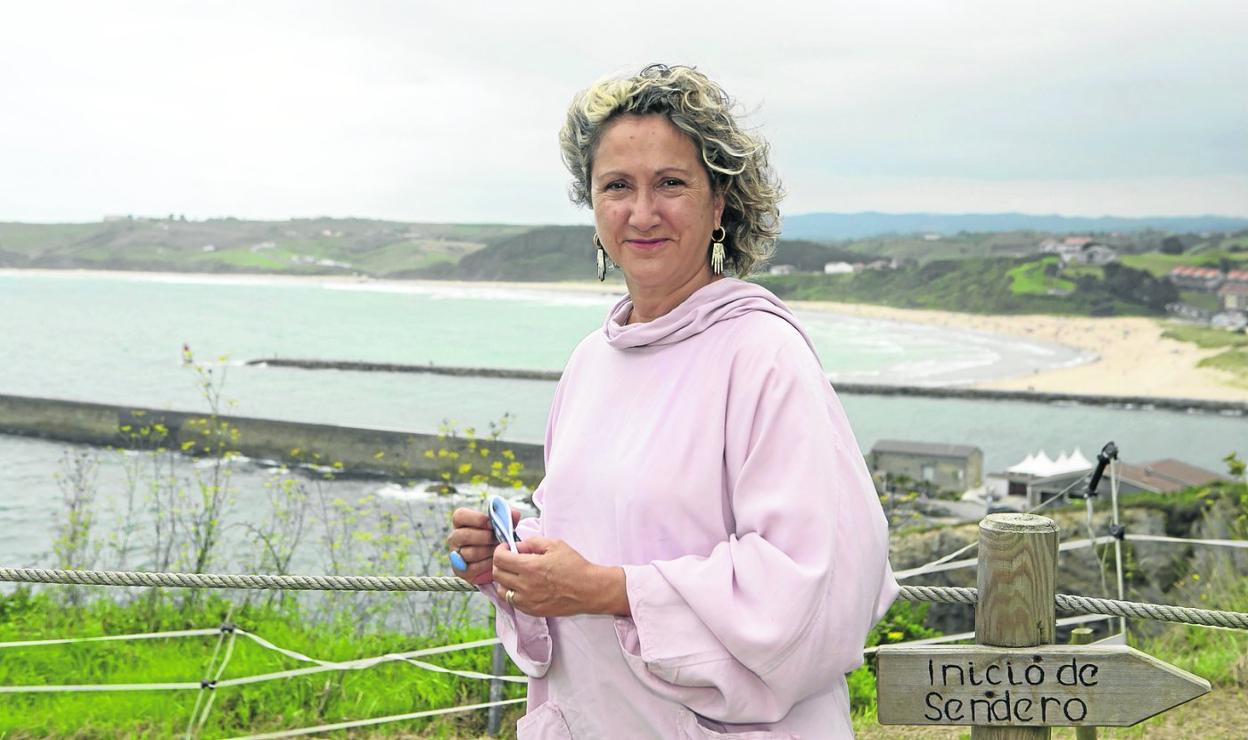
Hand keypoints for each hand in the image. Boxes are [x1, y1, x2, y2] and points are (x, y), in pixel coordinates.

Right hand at [446, 506, 519, 585]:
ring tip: (499, 550)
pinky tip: (495, 562)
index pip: (460, 515)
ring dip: (487, 552)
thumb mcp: (504, 524)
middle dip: (484, 537)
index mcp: (462, 522)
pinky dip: (486, 565)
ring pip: (468, 552)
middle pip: (463, 535)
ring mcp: (456, 554)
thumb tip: (514, 514)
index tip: (491, 524)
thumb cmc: (499, 536)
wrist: (499, 560)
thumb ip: (509, 516)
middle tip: (498, 539)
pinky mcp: (461, 570)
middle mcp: (455, 537)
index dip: (476, 519)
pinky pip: (472, 568)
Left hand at [492, 537, 628, 617]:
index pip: (499, 559)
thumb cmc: (574, 566)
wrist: (588, 590)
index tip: (506, 548)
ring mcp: (527, 601)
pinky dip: (512, 592)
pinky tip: (523, 586)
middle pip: (497, 574)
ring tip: (515, 573)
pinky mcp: (532, 611)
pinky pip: (512, 601)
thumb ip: (532, 542)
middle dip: (500, 563)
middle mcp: (525, 586)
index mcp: (530, 567)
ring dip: (504, 579)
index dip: (500, 550)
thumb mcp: (555, 544)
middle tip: (510, 558)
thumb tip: (517, 546)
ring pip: (501, 590)